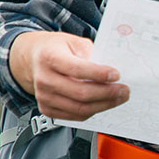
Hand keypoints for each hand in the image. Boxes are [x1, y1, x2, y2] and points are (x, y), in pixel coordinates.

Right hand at [9, 31, 127, 119]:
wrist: (34, 58)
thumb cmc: (57, 49)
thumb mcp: (75, 42)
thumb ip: (93, 54)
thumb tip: (113, 72)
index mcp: (50, 57)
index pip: (77, 69)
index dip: (99, 74)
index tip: (117, 74)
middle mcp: (44, 79)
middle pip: (81, 93)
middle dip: (107, 93)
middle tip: (124, 90)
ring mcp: (44, 96)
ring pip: (80, 109)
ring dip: (104, 105)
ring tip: (118, 98)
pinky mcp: (47, 109)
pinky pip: (75, 116)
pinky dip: (93, 111)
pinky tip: (103, 103)